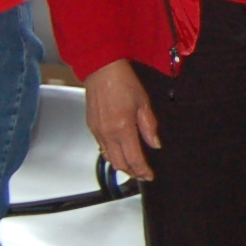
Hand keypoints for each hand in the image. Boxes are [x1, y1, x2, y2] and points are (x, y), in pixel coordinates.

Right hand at [82, 60, 161, 181]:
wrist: (101, 70)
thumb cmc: (122, 82)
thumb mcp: (143, 103)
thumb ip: (149, 127)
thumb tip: (155, 144)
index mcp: (123, 128)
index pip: (134, 158)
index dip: (142, 170)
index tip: (149, 175)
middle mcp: (107, 133)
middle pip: (119, 164)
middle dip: (132, 172)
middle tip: (142, 174)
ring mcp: (97, 131)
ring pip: (108, 158)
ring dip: (121, 165)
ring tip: (132, 166)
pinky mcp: (91, 127)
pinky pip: (101, 147)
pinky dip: (111, 154)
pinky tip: (119, 152)